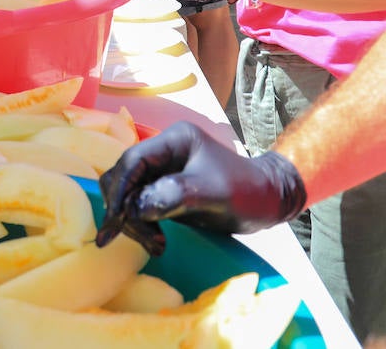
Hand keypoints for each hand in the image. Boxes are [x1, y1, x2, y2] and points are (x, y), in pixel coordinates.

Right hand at [96, 121, 306, 254]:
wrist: (269, 200)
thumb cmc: (246, 191)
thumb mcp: (214, 192)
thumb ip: (174, 195)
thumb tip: (135, 208)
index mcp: (174, 140)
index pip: (133, 160)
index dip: (120, 190)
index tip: (116, 221)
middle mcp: (162, 152)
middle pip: (123, 177)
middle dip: (126, 209)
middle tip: (146, 238)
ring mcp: (161, 172)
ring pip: (126, 194)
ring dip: (132, 221)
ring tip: (156, 244)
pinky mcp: (162, 191)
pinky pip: (137, 206)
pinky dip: (140, 225)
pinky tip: (156, 242)